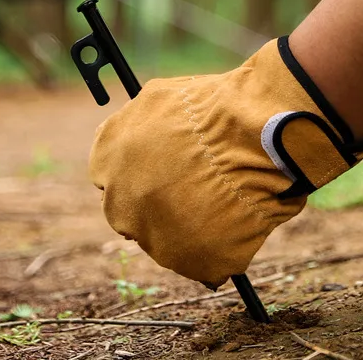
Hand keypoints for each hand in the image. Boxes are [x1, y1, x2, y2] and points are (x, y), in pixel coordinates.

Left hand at [89, 38, 362, 287]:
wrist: (254, 136)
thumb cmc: (213, 110)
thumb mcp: (159, 98)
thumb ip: (138, 124)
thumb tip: (139, 136)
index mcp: (108, 162)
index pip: (110, 176)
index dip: (139, 172)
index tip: (162, 169)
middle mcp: (121, 205)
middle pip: (132, 213)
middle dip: (159, 202)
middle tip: (195, 186)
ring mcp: (156, 239)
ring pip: (170, 239)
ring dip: (191, 223)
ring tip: (227, 194)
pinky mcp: (194, 264)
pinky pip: (207, 259)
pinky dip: (223, 243)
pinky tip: (241, 215)